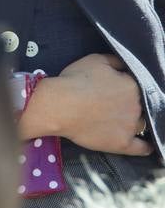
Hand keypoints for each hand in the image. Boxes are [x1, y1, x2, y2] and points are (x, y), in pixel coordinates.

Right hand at [19, 53, 153, 155]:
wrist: (60, 105)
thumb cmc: (76, 80)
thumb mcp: (96, 59)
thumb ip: (116, 61)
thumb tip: (125, 66)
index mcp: (132, 85)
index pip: (134, 85)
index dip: (123, 85)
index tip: (112, 87)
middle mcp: (136, 106)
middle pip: (139, 104)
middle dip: (128, 102)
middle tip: (111, 102)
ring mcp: (130, 126)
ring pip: (141, 123)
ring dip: (135, 121)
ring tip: (122, 120)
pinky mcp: (122, 143)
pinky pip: (141, 148)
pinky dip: (146, 146)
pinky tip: (147, 146)